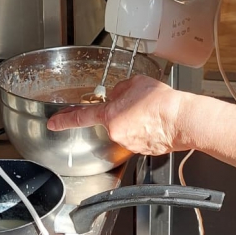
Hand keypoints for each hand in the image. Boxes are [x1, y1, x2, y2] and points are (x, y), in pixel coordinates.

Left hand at [47, 75, 184, 155]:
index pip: (80, 117)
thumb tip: (117, 94)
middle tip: (139, 105)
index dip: (64, 120)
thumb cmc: (162, 102)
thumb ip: (120, 89)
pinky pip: (139, 138)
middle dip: (121, 113)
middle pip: (112, 121)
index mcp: (110, 115)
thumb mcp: (135, 83)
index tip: (54, 123)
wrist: (182, 119)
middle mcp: (116, 133)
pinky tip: (156, 123)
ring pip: (126, 130)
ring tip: (151, 113)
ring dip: (135, 122)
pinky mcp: (143, 150)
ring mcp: (130, 144)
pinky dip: (145, 131)